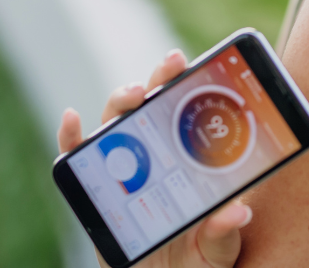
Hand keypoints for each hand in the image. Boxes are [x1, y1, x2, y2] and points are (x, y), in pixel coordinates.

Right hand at [58, 49, 251, 267]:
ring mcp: (120, 169)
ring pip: (115, 122)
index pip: (184, 112)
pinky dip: (69, 136)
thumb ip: (223, 234)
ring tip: (133, 94)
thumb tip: (239, 211)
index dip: (184, 83)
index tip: (188, 61)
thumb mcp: (215, 254)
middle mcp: (152, 156)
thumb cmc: (193, 266)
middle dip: (159, 80)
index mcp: (185, 162)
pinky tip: (72, 119)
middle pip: (151, 106)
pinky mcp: (93, 190)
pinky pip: (76, 157)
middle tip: (171, 65)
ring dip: (121, 100)